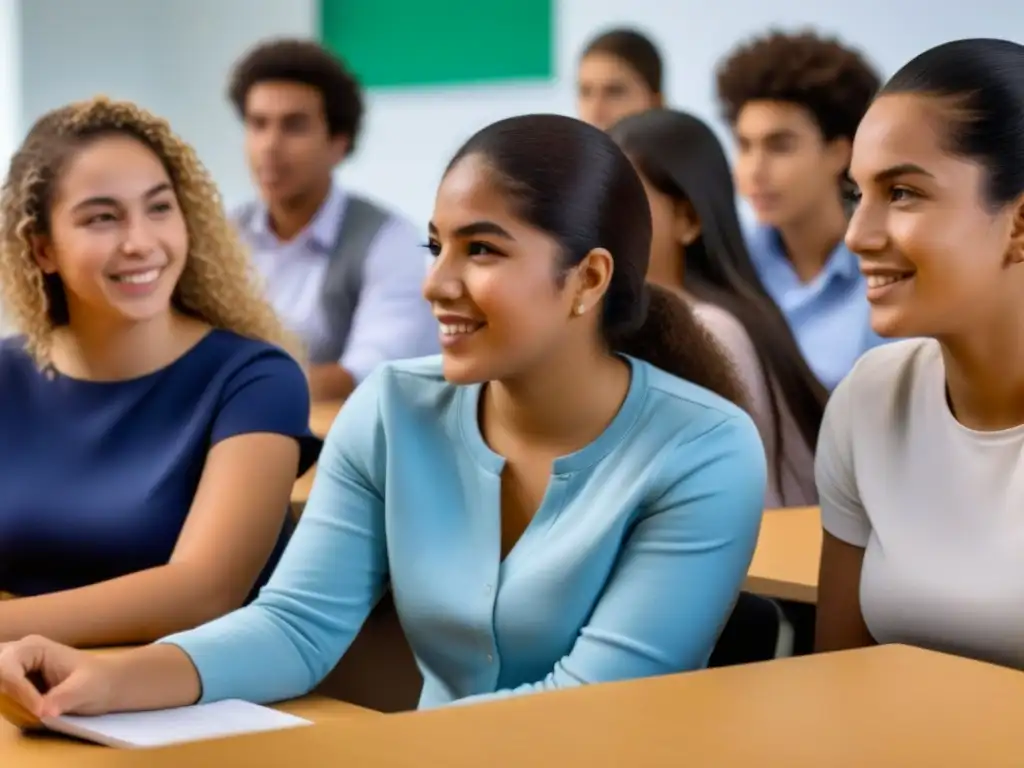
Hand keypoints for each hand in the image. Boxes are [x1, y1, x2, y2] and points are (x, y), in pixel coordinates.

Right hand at [0, 635, 115, 719]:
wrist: (106, 684)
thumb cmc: (97, 682)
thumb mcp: (84, 690)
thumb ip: (62, 698)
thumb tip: (44, 711)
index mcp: (33, 647)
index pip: (8, 670)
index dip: (18, 693)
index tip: (40, 711)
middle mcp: (17, 654)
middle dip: (5, 691)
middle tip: (34, 706)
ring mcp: (13, 669)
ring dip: (7, 699)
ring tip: (36, 708)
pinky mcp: (13, 683)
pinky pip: (1, 692)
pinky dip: (8, 703)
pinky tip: (30, 709)